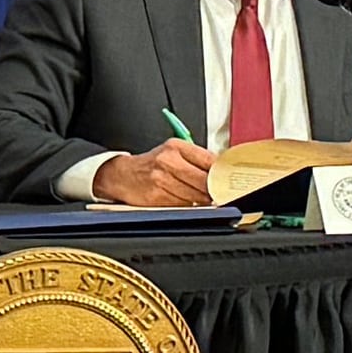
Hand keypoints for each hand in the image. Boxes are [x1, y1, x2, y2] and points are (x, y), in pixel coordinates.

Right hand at [92, 139, 215, 206]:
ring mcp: (161, 180)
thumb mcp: (173, 153)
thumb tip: (222, 172)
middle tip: (218, 193)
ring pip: (195, 196)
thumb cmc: (151, 164)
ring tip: (199, 196)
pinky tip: (184, 200)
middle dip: (213, 189)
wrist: (122, 175)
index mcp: (175, 147)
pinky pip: (183, 205)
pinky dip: (188, 206)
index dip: (222, 173)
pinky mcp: (157, 197)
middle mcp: (168, 161)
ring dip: (202, 200)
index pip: (209, 160)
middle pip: (204, 181)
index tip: (229, 180)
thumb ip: (198, 160)